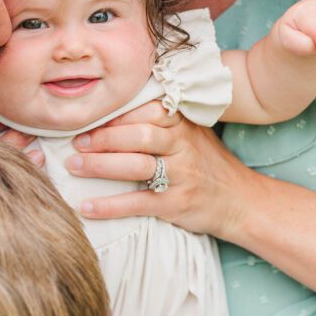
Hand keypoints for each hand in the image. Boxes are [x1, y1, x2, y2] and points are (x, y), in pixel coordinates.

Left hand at [65, 100, 258, 239]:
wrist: (242, 200)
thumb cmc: (207, 163)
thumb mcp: (192, 133)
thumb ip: (161, 118)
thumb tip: (114, 108)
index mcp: (183, 124)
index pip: (146, 110)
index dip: (115, 115)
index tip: (89, 118)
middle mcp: (183, 146)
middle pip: (138, 135)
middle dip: (102, 138)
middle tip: (76, 142)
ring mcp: (181, 175)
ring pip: (136, 166)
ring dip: (100, 166)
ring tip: (73, 166)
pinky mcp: (176, 204)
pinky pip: (137, 203)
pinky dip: (109, 206)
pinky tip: (86, 207)